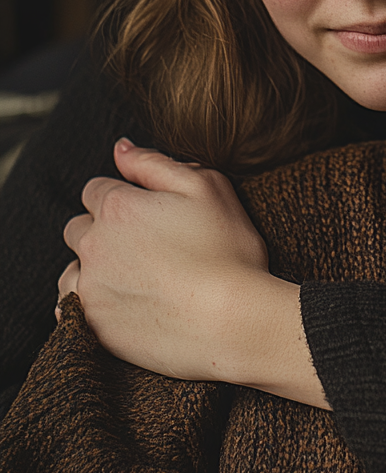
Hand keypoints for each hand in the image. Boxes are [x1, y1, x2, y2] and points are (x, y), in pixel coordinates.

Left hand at [60, 140, 327, 407]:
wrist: (231, 320)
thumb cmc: (228, 250)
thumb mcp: (206, 187)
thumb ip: (155, 163)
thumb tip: (120, 148)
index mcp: (119, 206)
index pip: (97, 189)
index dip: (124, 196)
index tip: (150, 213)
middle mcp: (94, 244)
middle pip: (79, 227)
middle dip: (103, 229)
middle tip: (147, 244)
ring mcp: (90, 286)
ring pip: (73, 267)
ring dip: (92, 266)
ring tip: (135, 277)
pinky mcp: (92, 324)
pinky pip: (68, 307)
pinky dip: (84, 301)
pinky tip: (117, 301)